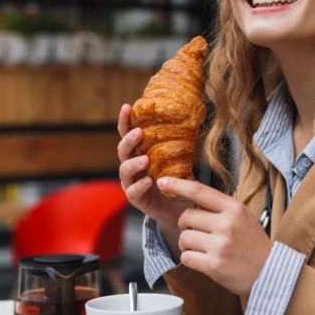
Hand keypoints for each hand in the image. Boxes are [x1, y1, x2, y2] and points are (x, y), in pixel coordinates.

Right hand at [117, 103, 190, 232]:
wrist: (176, 207)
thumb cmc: (173, 179)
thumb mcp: (175, 159)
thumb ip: (176, 144)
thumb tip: (191, 120)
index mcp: (138, 152)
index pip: (127, 134)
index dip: (125, 121)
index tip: (127, 107)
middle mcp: (131, 165)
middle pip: (122, 150)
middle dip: (128, 141)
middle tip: (138, 133)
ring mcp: (131, 182)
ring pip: (124, 171)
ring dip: (134, 164)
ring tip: (145, 160)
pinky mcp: (136, 198)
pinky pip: (133, 191)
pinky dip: (140, 185)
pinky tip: (148, 181)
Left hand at [158, 176, 272, 297]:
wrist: (270, 271)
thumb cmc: (254, 244)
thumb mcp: (243, 217)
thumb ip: (220, 207)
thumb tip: (191, 195)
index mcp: (234, 208)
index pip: (199, 191)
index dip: (177, 185)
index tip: (163, 181)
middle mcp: (227, 224)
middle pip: (186, 217)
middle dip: (185, 225)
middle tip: (196, 232)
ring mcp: (220, 245)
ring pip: (184, 237)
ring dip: (187, 244)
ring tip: (201, 248)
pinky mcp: (214, 265)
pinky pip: (186, 257)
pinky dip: (190, 259)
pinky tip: (203, 259)